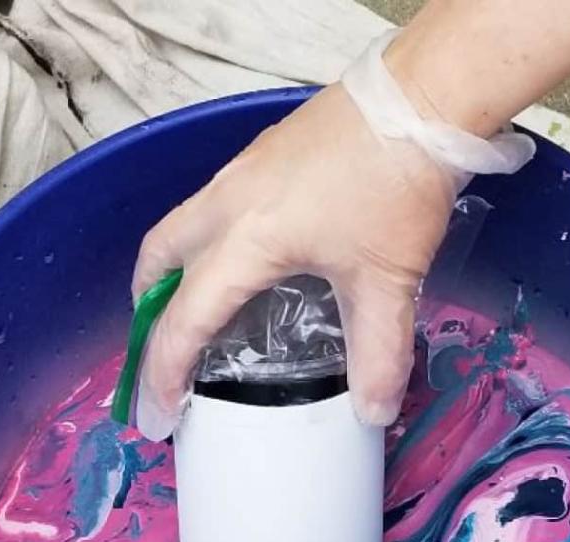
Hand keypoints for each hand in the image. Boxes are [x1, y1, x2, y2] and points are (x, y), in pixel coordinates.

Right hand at [131, 82, 457, 439]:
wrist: (421, 98)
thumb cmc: (396, 185)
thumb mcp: (388, 282)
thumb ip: (378, 354)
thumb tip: (374, 413)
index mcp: (244, 241)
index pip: (184, 319)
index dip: (165, 373)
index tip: (158, 415)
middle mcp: (226, 203)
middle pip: (157, 259)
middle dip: (148, 311)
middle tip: (163, 353)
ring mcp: (241, 173)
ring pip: (180, 226)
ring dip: (172, 271)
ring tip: (193, 311)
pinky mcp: (263, 156)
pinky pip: (211, 207)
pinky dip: (205, 243)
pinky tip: (245, 263)